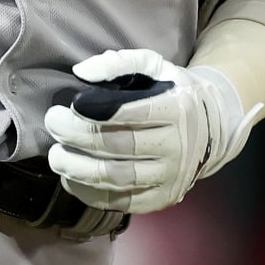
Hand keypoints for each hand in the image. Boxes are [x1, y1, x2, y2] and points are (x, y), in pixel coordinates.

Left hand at [43, 47, 258, 213]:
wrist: (211, 127)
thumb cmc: (171, 91)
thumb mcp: (154, 66)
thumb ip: (118, 63)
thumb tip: (81, 73)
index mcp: (176, 109)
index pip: (133, 113)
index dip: (98, 110)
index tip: (72, 104)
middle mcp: (177, 146)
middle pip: (120, 146)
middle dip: (79, 137)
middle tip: (53, 124)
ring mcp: (171, 176)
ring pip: (119, 178)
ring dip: (80, 169)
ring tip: (56, 156)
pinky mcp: (163, 198)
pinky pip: (122, 201)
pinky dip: (91, 193)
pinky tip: (71, 179)